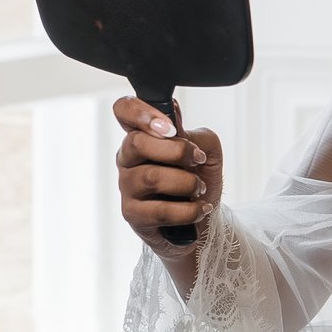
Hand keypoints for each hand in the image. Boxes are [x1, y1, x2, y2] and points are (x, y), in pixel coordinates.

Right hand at [113, 95, 223, 279]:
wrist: (204, 221)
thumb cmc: (199, 180)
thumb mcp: (207, 151)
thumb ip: (194, 135)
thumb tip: (175, 126)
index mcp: (142, 135)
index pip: (124, 110)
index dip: (141, 112)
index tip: (169, 127)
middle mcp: (128, 159)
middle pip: (136, 143)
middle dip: (176, 151)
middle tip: (198, 160)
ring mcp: (127, 187)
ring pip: (151, 177)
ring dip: (187, 183)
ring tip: (200, 189)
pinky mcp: (133, 214)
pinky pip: (160, 210)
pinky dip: (188, 210)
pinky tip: (199, 209)